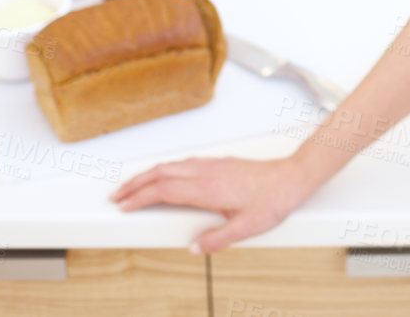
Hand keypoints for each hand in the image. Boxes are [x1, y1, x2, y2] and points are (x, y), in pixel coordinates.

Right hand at [111, 155, 315, 252]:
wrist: (292, 177)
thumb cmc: (273, 200)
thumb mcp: (247, 228)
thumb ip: (218, 239)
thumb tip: (194, 247)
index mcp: (207, 189)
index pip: (164, 190)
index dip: (140, 197)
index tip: (124, 205)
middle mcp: (206, 173)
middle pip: (160, 173)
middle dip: (135, 183)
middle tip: (117, 195)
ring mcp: (212, 165)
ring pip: (171, 165)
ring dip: (148, 174)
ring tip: (134, 186)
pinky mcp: (219, 162)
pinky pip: (183, 163)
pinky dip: (165, 169)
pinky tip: (165, 176)